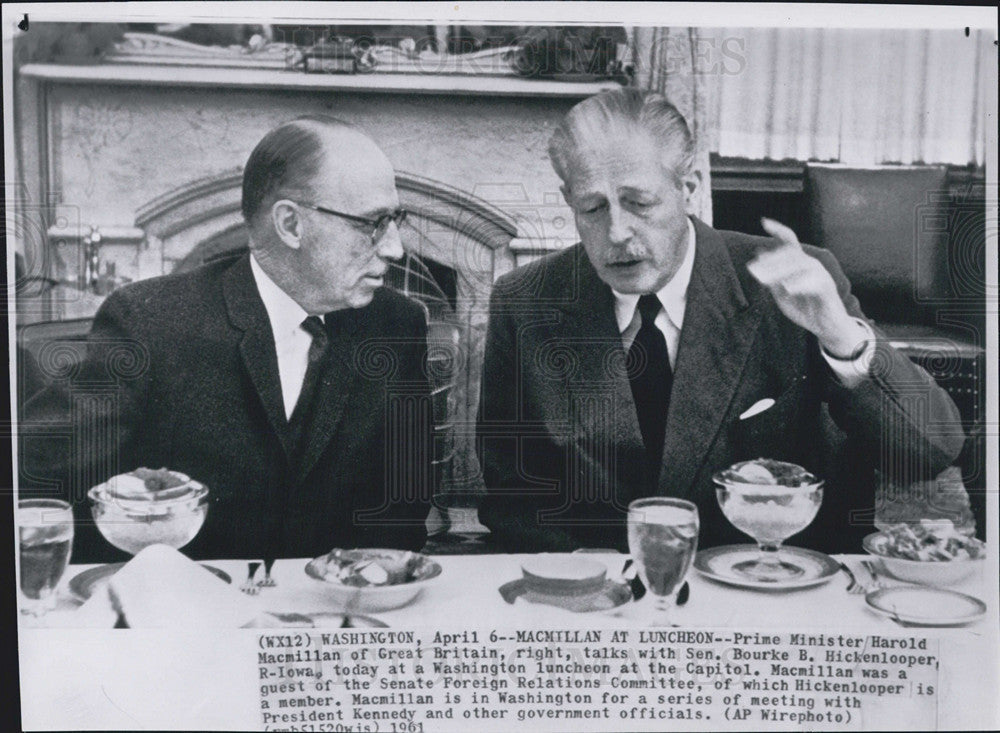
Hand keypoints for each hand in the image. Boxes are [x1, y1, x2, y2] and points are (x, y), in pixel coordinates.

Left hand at [747, 218, 867, 357]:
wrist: (825, 327)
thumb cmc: (805, 309)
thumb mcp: (782, 295)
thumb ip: (772, 279)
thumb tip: (760, 257)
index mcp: (800, 264)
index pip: (790, 242)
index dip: (779, 230)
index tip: (764, 222)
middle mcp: (812, 265)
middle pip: (791, 254)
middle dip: (772, 260)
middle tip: (755, 269)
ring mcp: (821, 276)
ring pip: (802, 265)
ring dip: (781, 271)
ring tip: (765, 280)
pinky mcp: (828, 289)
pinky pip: (814, 283)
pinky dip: (800, 285)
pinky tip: (788, 289)